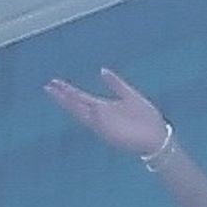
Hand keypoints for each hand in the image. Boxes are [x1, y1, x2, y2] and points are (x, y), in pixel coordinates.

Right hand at [45, 68, 168, 155]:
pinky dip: (95, 115)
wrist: (157, 136)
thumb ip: (115, 84)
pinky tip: (89, 106)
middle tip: (49, 87)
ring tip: (59, 94)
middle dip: (64, 97)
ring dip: (72, 105)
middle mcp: (100, 117)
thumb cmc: (145, 118)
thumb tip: (102, 70)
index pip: (81, 98)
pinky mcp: (112, 133)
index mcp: (103, 107)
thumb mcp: (129, 95)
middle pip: (77, 105)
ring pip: (84, 114)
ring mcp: (105, 126)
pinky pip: (100, 123)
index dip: (67, 91)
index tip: (54, 82)